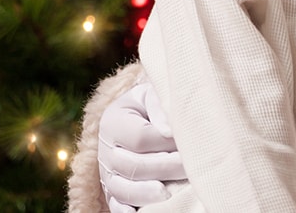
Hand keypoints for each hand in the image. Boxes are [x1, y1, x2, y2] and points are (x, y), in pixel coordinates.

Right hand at [98, 79, 186, 211]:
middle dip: (165, 169)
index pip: (140, 138)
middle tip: (190, 170)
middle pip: (133, 166)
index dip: (165, 143)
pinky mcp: (111, 192)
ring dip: (150, 194)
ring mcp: (106, 173)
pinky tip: (150, 210)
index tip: (188, 144)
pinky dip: (131, 211)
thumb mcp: (152, 95)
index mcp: (112, 121)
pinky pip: (117, 206)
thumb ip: (159, 106)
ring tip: (173, 193)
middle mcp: (105, 150)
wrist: (136, 118)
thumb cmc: (151, 106)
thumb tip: (168, 130)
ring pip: (124, 189)